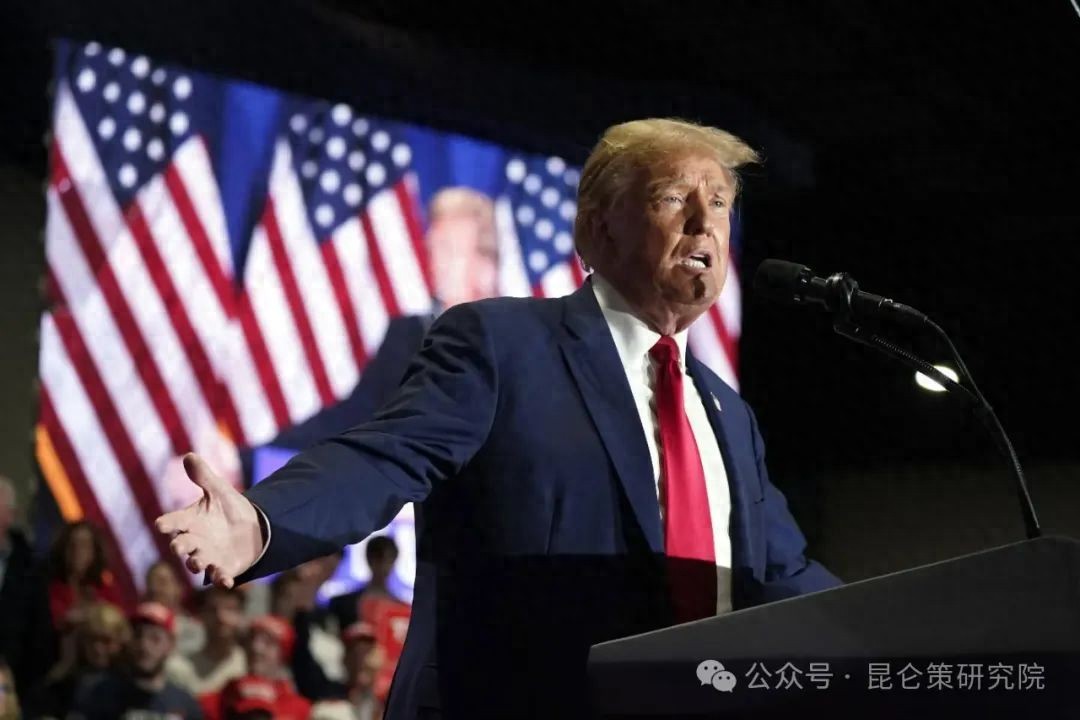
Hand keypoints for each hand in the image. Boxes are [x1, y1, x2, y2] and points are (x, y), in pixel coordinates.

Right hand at [155, 453, 262, 587]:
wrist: (252, 528)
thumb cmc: (229, 509)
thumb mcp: (219, 490)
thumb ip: (203, 476)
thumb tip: (189, 455)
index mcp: (189, 520)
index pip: (173, 521)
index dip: (167, 523)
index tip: (161, 525)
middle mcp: (194, 540)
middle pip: (181, 545)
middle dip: (179, 546)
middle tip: (178, 547)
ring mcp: (207, 556)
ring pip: (195, 563)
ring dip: (195, 564)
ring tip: (197, 563)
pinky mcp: (222, 568)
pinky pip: (218, 576)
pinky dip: (221, 580)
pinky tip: (226, 582)